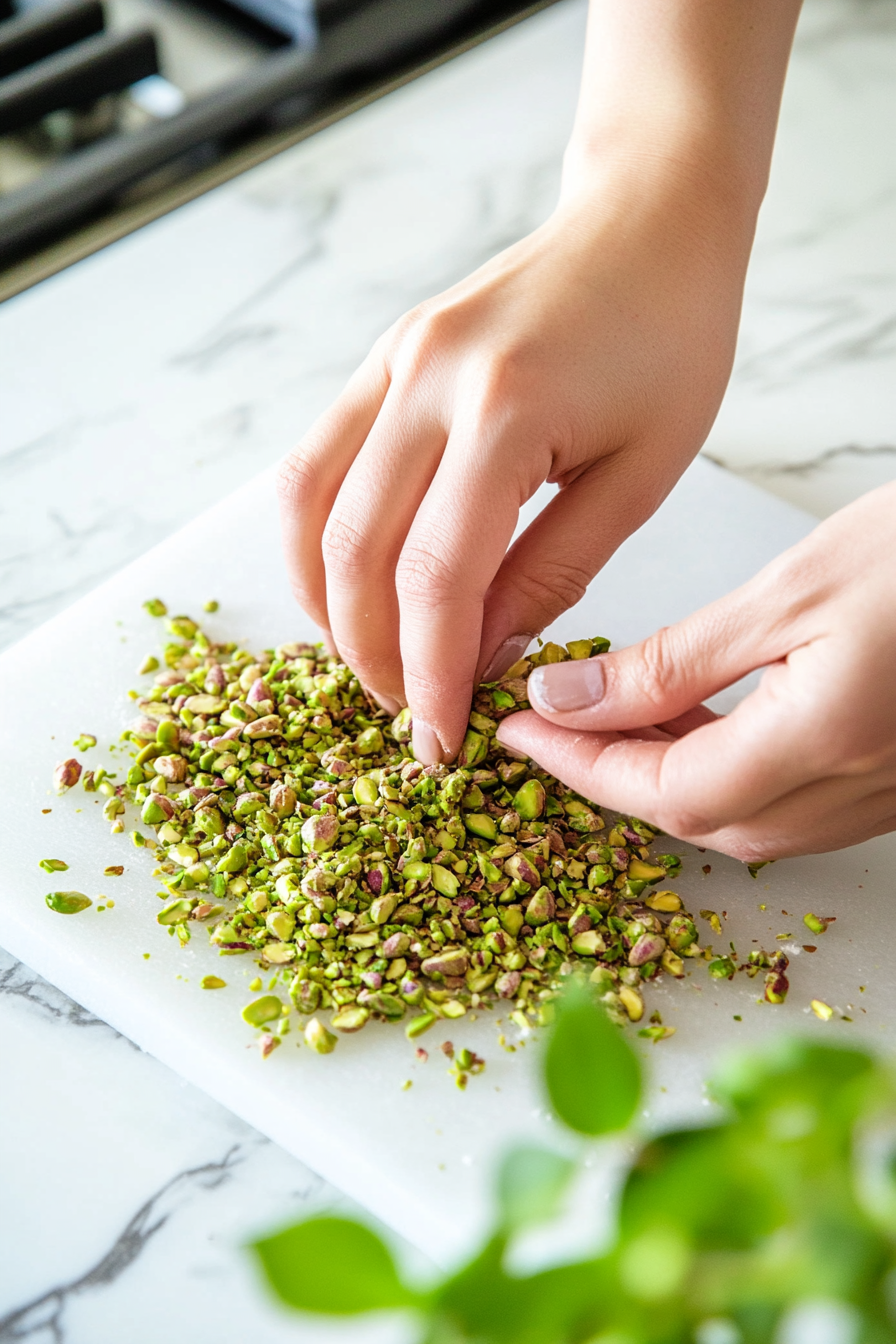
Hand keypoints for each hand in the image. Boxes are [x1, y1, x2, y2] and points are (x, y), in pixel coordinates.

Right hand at [277, 165, 751, 762]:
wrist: (645, 219)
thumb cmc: (670, 342)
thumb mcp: (642, 477)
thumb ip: (553, 573)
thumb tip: (484, 658)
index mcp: (507, 412)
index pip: (434, 577)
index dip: (428, 673)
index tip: (440, 739)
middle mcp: (426, 380)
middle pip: (353, 552)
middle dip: (371, 654)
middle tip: (408, 711)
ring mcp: (389, 360)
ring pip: (306, 508)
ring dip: (324, 603)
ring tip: (371, 659)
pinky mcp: (379, 357)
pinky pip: (314, 461)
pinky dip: (318, 540)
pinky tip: (353, 586)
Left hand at [496, 483, 895, 859]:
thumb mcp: (789, 589)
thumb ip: (673, 660)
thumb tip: (569, 702)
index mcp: (823, 743)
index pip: (664, 790)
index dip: (578, 768)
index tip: (517, 734)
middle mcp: (855, 792)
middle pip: (696, 819)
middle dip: (610, 777)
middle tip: (552, 723)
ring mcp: (882, 796)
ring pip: (741, 820)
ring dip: (664, 776)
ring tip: (613, 714)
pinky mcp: (894, 781)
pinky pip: (788, 801)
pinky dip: (724, 768)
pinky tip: (697, 718)